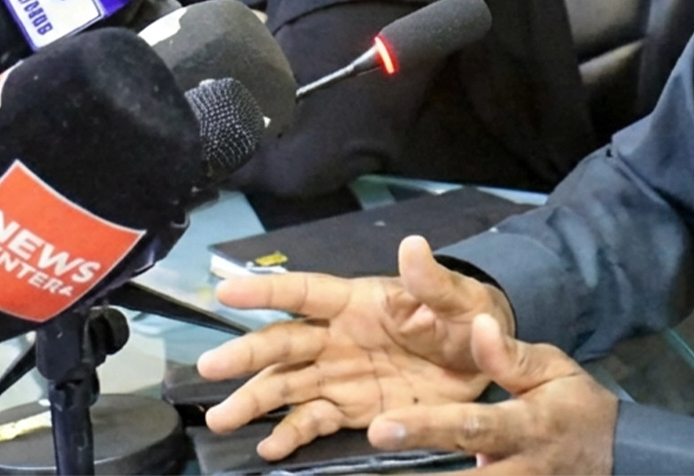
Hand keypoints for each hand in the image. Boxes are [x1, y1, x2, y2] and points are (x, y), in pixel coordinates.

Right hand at [197, 235, 512, 461]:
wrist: (484, 364)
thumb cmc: (467, 317)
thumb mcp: (458, 298)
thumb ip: (432, 280)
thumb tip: (413, 246)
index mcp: (357, 301)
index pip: (305, 292)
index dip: (267, 290)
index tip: (226, 292)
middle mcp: (337, 337)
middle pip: (283, 342)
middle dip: (246, 354)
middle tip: (209, 367)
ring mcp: (339, 375)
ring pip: (287, 385)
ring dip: (254, 401)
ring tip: (222, 418)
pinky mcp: (350, 409)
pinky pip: (314, 421)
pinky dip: (291, 434)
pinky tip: (270, 448)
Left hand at [368, 313, 615, 474]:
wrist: (615, 455)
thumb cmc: (574, 406)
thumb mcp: (553, 370)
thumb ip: (510, 357)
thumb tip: (477, 324)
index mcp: (525, 426)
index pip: (470, 427)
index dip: (425, 430)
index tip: (380, 429)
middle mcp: (518, 469)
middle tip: (367, 471)